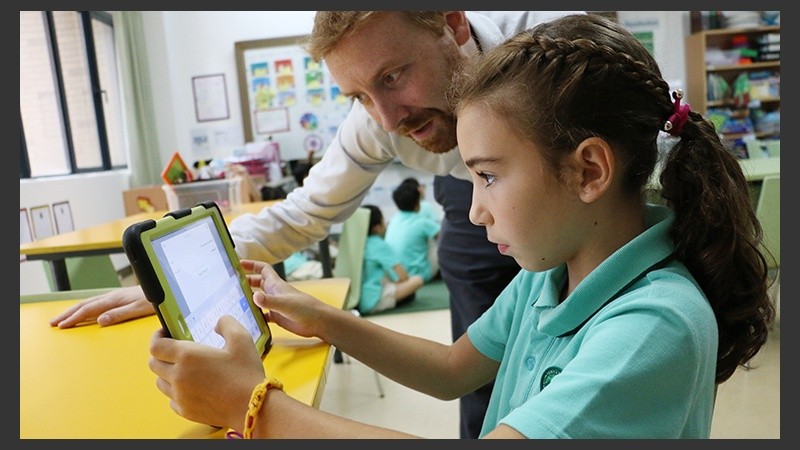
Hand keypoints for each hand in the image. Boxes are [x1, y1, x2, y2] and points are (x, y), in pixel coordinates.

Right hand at [48, 285, 154, 327]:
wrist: (163, 289)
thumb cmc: (152, 300)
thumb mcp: (138, 309)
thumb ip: (119, 315)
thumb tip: (100, 321)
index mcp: (113, 300)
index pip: (88, 310)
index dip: (73, 318)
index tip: (61, 326)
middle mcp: (110, 297)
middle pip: (83, 305)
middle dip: (67, 314)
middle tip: (52, 323)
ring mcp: (113, 297)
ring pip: (88, 304)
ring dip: (73, 311)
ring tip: (62, 318)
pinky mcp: (117, 298)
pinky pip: (95, 304)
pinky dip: (84, 309)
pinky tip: (83, 313)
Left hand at [149, 315, 265, 429]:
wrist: (252, 407)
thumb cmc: (246, 373)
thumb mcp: (242, 339)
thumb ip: (226, 324)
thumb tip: (217, 323)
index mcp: (188, 356)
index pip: (156, 346)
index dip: (157, 336)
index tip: (165, 333)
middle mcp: (178, 376)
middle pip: (153, 363)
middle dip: (161, 354)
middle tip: (175, 350)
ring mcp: (180, 396)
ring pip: (160, 381)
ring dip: (166, 372)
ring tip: (183, 369)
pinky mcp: (185, 411)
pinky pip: (171, 398)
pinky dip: (176, 390)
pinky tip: (192, 386)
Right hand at [241, 259, 334, 339]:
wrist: (318, 322)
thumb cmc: (305, 308)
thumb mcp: (285, 304)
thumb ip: (270, 301)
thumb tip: (254, 296)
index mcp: (276, 285)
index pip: (263, 269)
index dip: (251, 264)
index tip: (238, 263)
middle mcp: (274, 293)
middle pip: (258, 283)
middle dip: (246, 281)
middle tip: (231, 284)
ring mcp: (276, 305)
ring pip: (259, 298)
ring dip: (248, 298)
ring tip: (234, 301)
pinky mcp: (277, 317)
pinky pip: (262, 314)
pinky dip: (254, 315)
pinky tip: (246, 318)